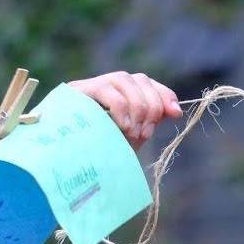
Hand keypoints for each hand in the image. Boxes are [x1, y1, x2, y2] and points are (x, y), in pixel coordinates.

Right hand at [68, 71, 183, 150]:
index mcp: (119, 96)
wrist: (67, 164)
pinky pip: (107, 90)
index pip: (146, 83)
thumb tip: (176, 110)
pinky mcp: (77, 90)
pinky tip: (122, 128)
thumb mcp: (130, 139)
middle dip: (152, 107)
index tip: (175, 114)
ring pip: (125, 79)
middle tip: (145, 134)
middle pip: (140, 79)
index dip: (164, 95)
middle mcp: (106, 86)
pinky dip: (122, 109)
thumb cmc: (101, 155)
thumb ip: (150, 123)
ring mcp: (90, 85)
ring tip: (133, 133)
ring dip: (138, 108)